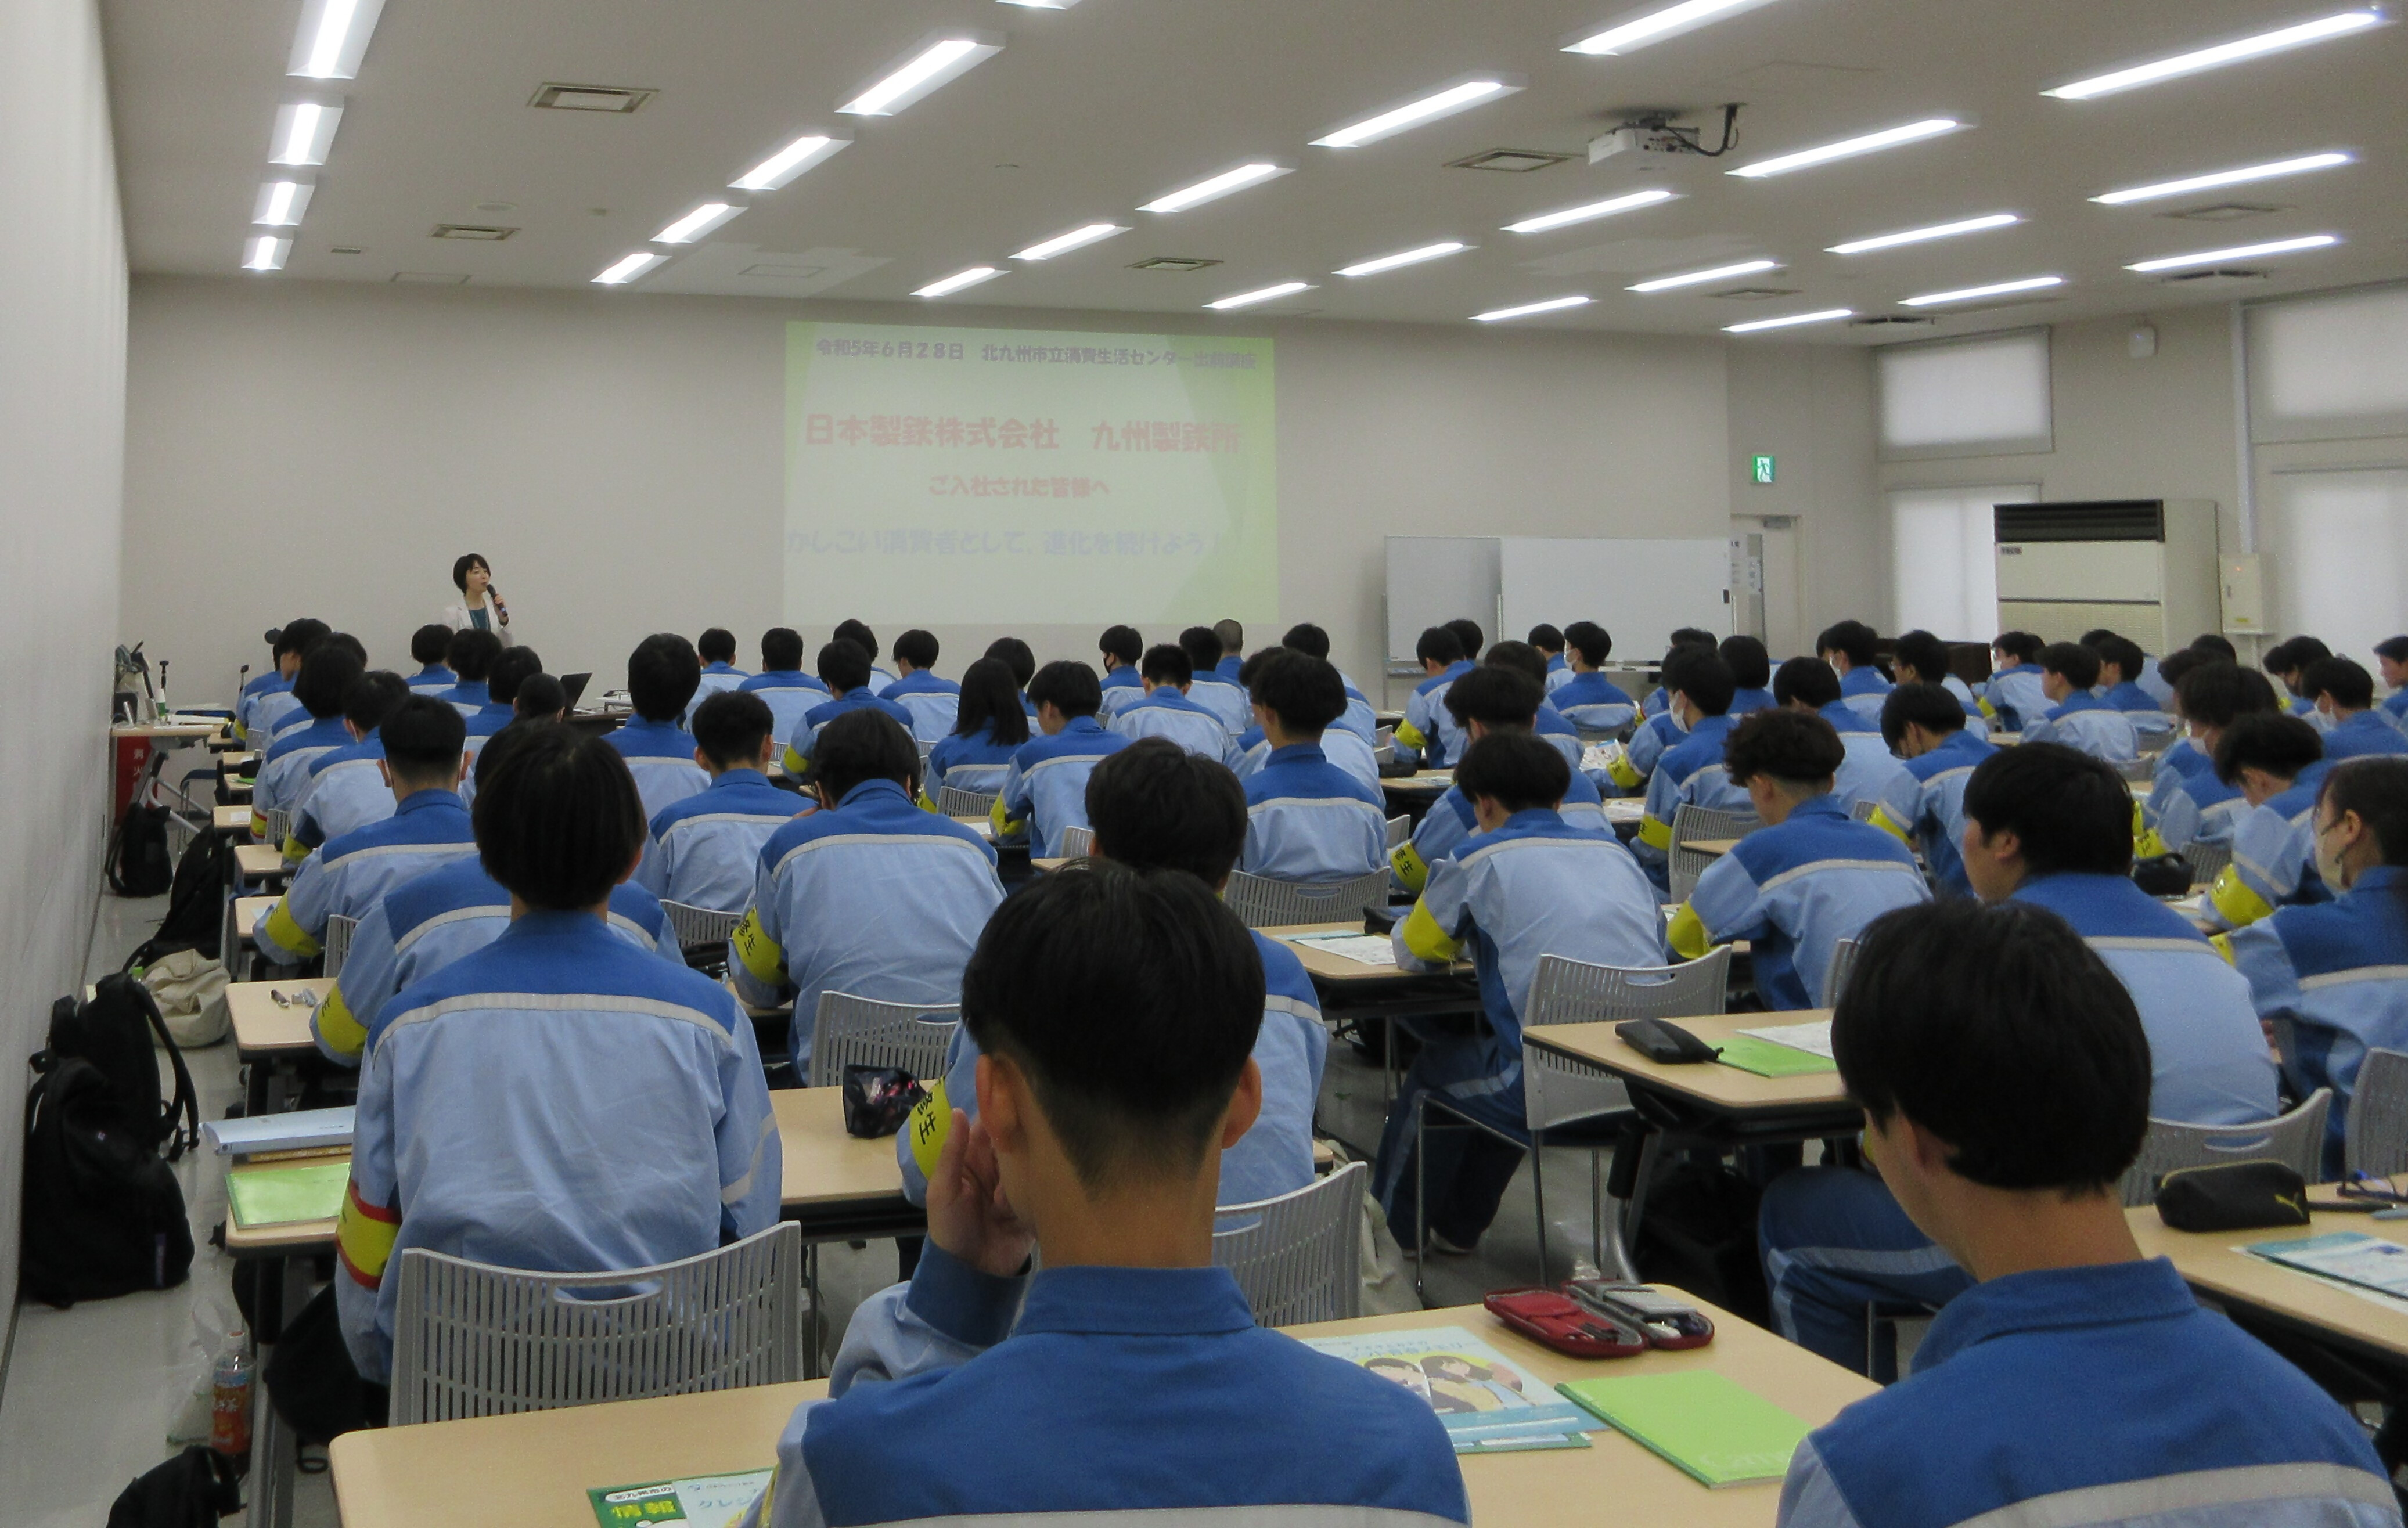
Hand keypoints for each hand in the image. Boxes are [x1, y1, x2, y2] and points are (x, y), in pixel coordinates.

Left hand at [925, 1109, 1032, 1277]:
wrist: (971, 1273)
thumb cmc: (949, 1228)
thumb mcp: (943, 1190)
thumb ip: (952, 1152)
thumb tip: (959, 1110)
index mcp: (973, 1157)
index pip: (990, 1126)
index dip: (1001, 1113)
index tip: (1012, 1106)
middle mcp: (998, 1166)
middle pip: (1015, 1141)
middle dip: (1014, 1150)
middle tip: (1002, 1169)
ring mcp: (1018, 1184)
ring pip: (1030, 1163)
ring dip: (1017, 1179)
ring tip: (997, 1205)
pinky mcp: (1033, 1202)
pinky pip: (1040, 1188)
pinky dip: (1028, 1197)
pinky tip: (1011, 1214)